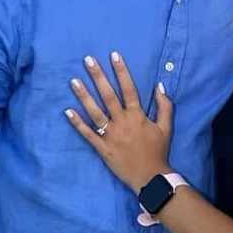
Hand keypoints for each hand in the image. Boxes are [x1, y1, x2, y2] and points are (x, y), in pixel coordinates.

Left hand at [64, 52, 173, 192]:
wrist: (151, 178)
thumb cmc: (158, 151)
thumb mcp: (166, 127)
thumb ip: (164, 105)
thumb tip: (160, 85)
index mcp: (137, 116)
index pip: (128, 88)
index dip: (121, 71)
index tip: (113, 54)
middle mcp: (122, 122)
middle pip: (108, 95)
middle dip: (98, 76)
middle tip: (87, 60)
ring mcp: (111, 135)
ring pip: (95, 111)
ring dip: (84, 96)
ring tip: (73, 80)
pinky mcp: (102, 148)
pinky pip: (88, 134)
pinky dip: (77, 123)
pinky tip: (67, 111)